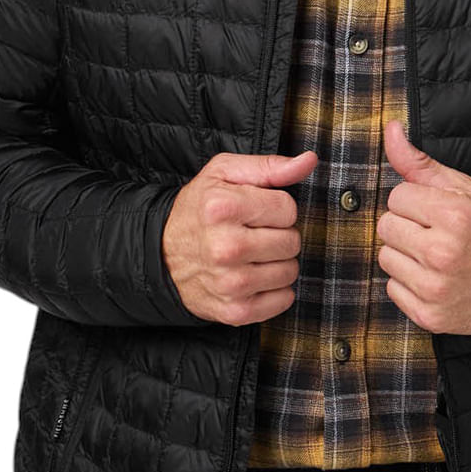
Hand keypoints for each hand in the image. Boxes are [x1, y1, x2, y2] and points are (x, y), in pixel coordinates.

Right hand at [161, 148, 315, 325]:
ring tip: (252, 255)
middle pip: (292, 241)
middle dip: (278, 235)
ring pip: (291, 271)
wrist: (161, 255)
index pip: (288, 209)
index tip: (256, 212)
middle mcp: (226, 247)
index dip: (276, 208)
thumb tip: (309, 161)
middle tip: (254, 234)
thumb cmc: (198, 210)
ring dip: (277, 263)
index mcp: (222, 208)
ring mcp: (231, 283)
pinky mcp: (235, 310)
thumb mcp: (224, 174)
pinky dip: (275, 290)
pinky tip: (253, 277)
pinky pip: (284, 300)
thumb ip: (270, 166)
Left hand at [376, 120, 470, 333]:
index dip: (416, 202)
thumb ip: (420, 162)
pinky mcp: (430, 315)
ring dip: (404, 256)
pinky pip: (392, 289)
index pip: (397, 197)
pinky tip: (433, 279)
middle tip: (435, 234)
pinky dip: (408, 284)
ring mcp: (436, 288)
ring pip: (385, 258)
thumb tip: (390, 128)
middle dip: (406, 226)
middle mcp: (443, 253)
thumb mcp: (463, 189)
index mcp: (453, 215)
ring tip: (434, 257)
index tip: (437, 212)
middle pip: (385, 227)